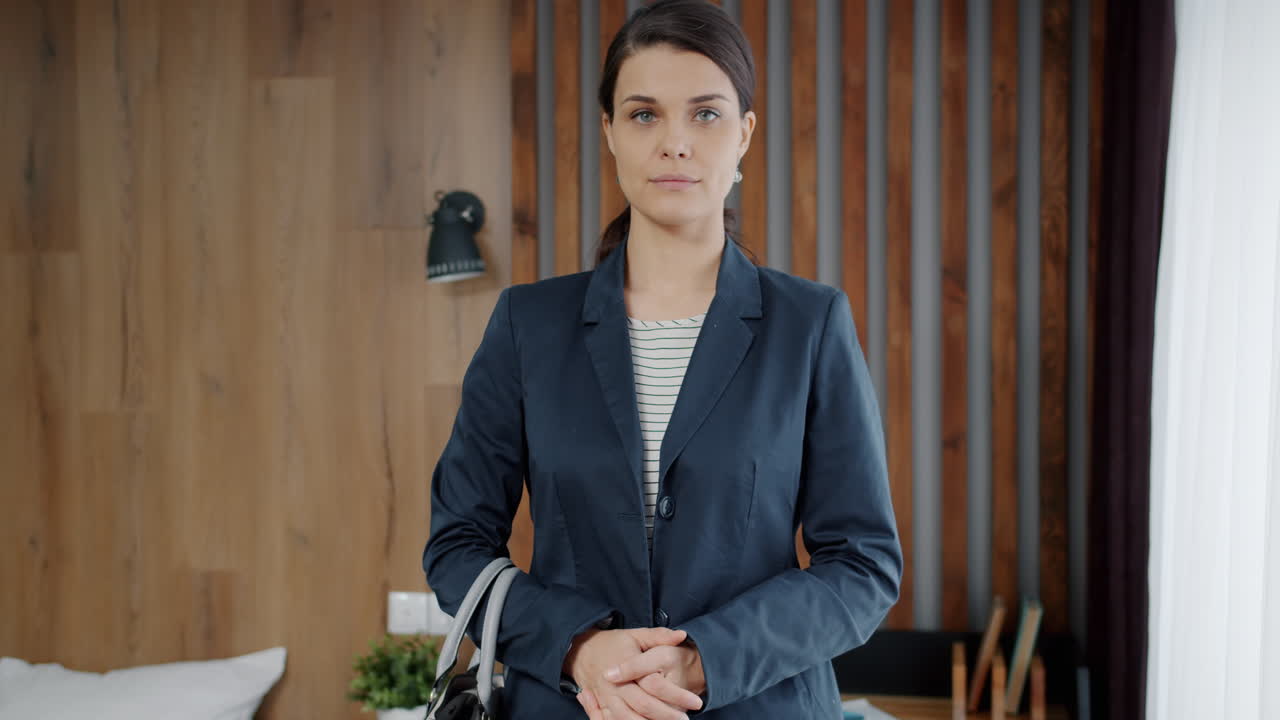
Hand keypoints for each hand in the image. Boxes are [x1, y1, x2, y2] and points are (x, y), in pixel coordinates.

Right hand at [567, 627, 702, 718]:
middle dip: (667, 716)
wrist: (581, 652)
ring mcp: (607, 698)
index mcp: (626, 664)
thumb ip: (659, 636)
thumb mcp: (635, 635)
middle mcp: (616, 684)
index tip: (695, 702)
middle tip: (685, 719)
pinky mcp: (602, 708)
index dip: (677, 695)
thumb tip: (682, 635)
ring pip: (629, 719)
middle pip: (644, 706)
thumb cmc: (613, 644)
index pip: (655, 685)